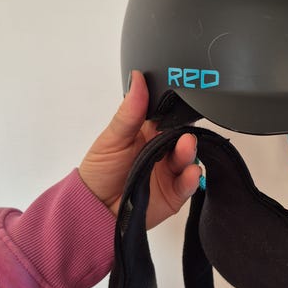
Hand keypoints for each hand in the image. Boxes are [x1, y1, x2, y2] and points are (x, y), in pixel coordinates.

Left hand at [78, 71, 200, 228]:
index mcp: (149, 132)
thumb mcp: (113, 138)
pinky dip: (192, 178)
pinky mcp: (176, 192)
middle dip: (186, 134)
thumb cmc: (100, 171)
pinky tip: (190, 173)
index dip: (179, 109)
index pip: (170, 116)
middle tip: (184, 134)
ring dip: (190, 153)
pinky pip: (189, 183)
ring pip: (188, 158)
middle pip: (183, 137)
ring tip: (187, 148)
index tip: (187, 102)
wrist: (95, 209)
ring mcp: (171, 171)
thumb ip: (129, 111)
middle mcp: (163, 149)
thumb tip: (137, 78)